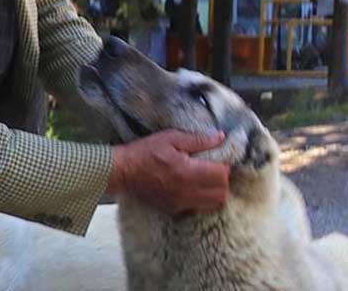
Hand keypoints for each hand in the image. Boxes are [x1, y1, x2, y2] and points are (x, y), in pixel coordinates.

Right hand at [106, 130, 229, 215]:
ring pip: (213, 205)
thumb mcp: (171, 138)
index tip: (217, 159)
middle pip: (222, 194)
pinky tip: (193, 189)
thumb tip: (220, 137)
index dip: (224, 166)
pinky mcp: (174, 210)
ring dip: (215, 193)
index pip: (222, 175)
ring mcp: (181, 204)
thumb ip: (197, 139)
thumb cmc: (145, 151)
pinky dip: (201, 201)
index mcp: (187, 171)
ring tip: (206, 181)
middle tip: (213, 170)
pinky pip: (197, 209)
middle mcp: (187, 191)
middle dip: (222, 181)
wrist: (124, 171)